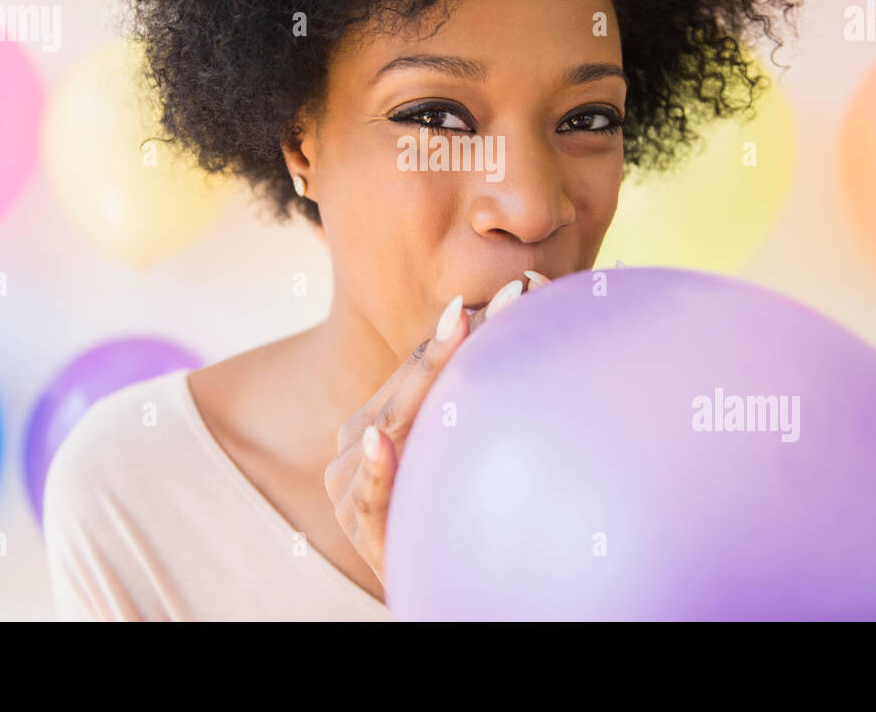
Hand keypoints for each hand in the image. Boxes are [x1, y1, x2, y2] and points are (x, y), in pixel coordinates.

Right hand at [324, 272, 546, 585]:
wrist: (445, 586)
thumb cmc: (452, 510)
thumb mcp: (456, 449)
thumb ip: (467, 400)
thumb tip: (524, 324)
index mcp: (381, 415)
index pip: (422, 363)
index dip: (461, 327)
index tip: (516, 289)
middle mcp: (360, 440)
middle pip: (409, 384)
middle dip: (456, 338)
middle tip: (510, 295)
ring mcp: (351, 481)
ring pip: (388, 424)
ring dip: (424, 381)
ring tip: (458, 329)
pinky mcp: (358, 524)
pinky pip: (368, 494)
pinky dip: (376, 469)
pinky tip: (383, 441)